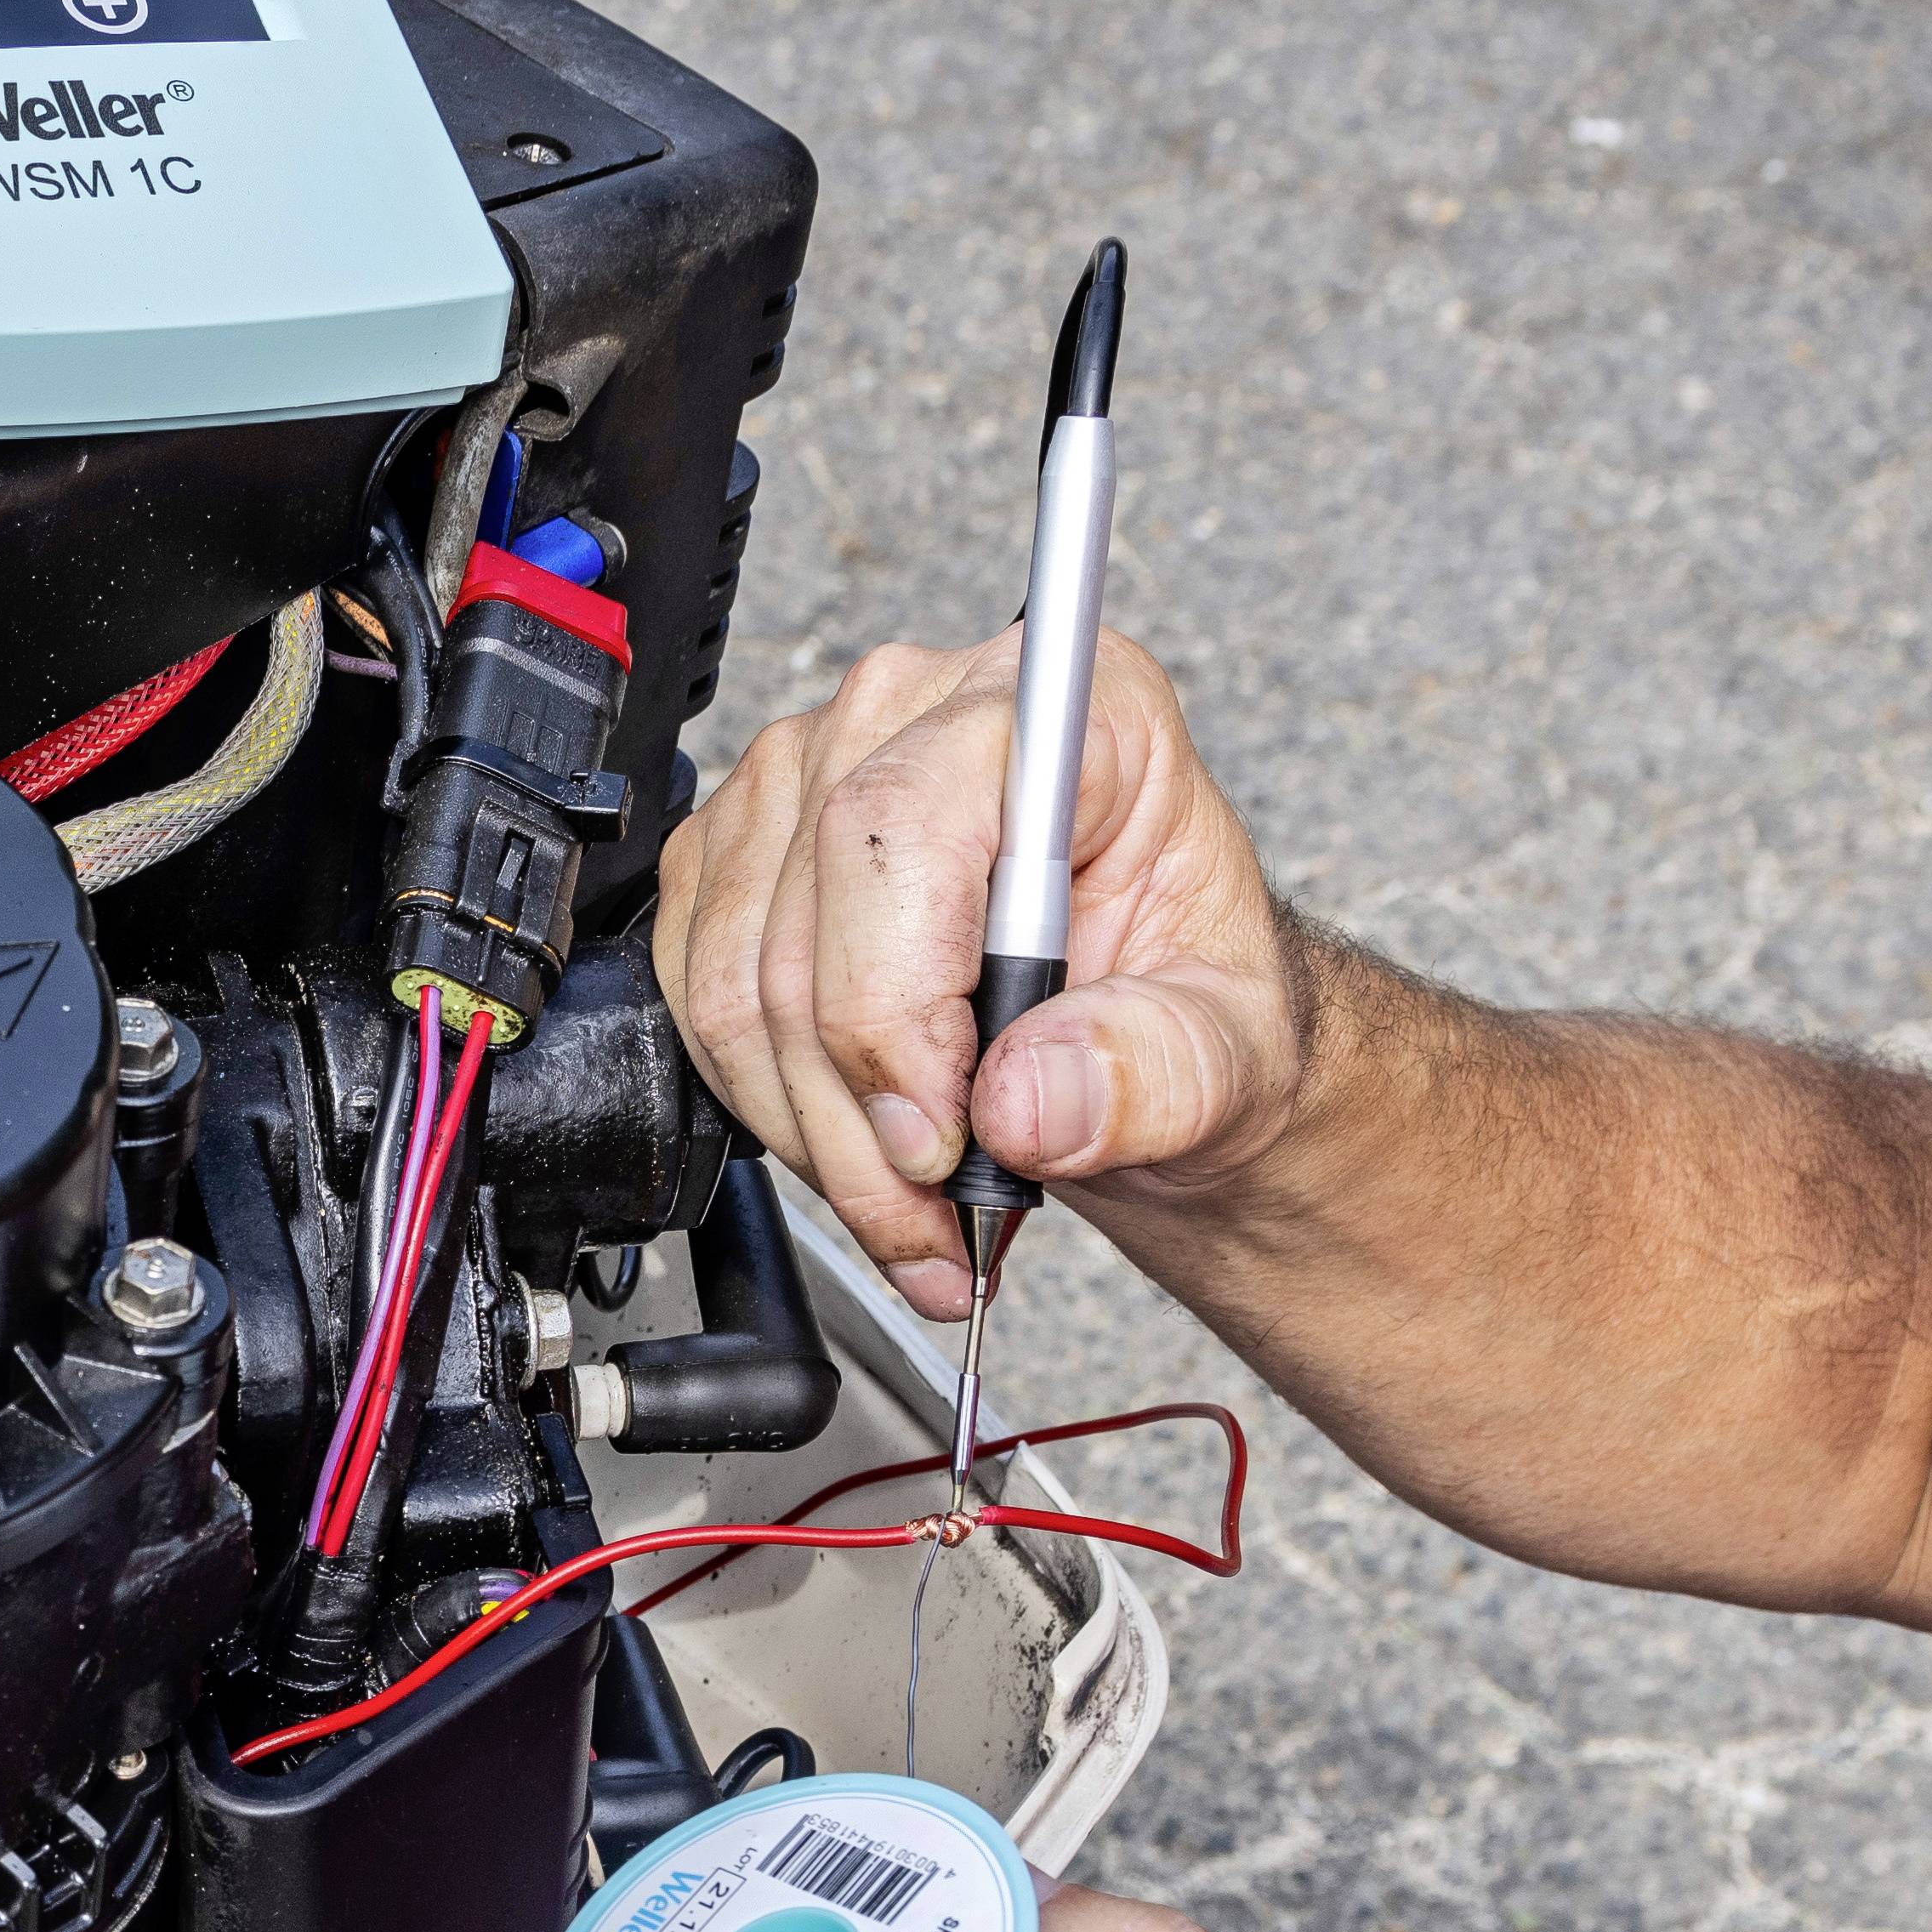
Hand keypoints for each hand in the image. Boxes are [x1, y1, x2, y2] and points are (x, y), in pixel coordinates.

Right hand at [652, 630, 1310, 1317]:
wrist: (1156, 1025)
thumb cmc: (1195, 1002)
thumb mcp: (1234, 1052)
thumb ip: (1152, 1072)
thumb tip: (1024, 1102)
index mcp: (1063, 714)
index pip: (894, 834)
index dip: (893, 1011)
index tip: (947, 1141)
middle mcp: (915, 716)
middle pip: (805, 929)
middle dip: (859, 1120)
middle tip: (939, 1217)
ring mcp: (808, 774)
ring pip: (738, 986)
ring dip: (812, 1137)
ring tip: (909, 1211)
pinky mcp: (742, 850)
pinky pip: (697, 998)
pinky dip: (766, 1108)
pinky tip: (855, 1156)